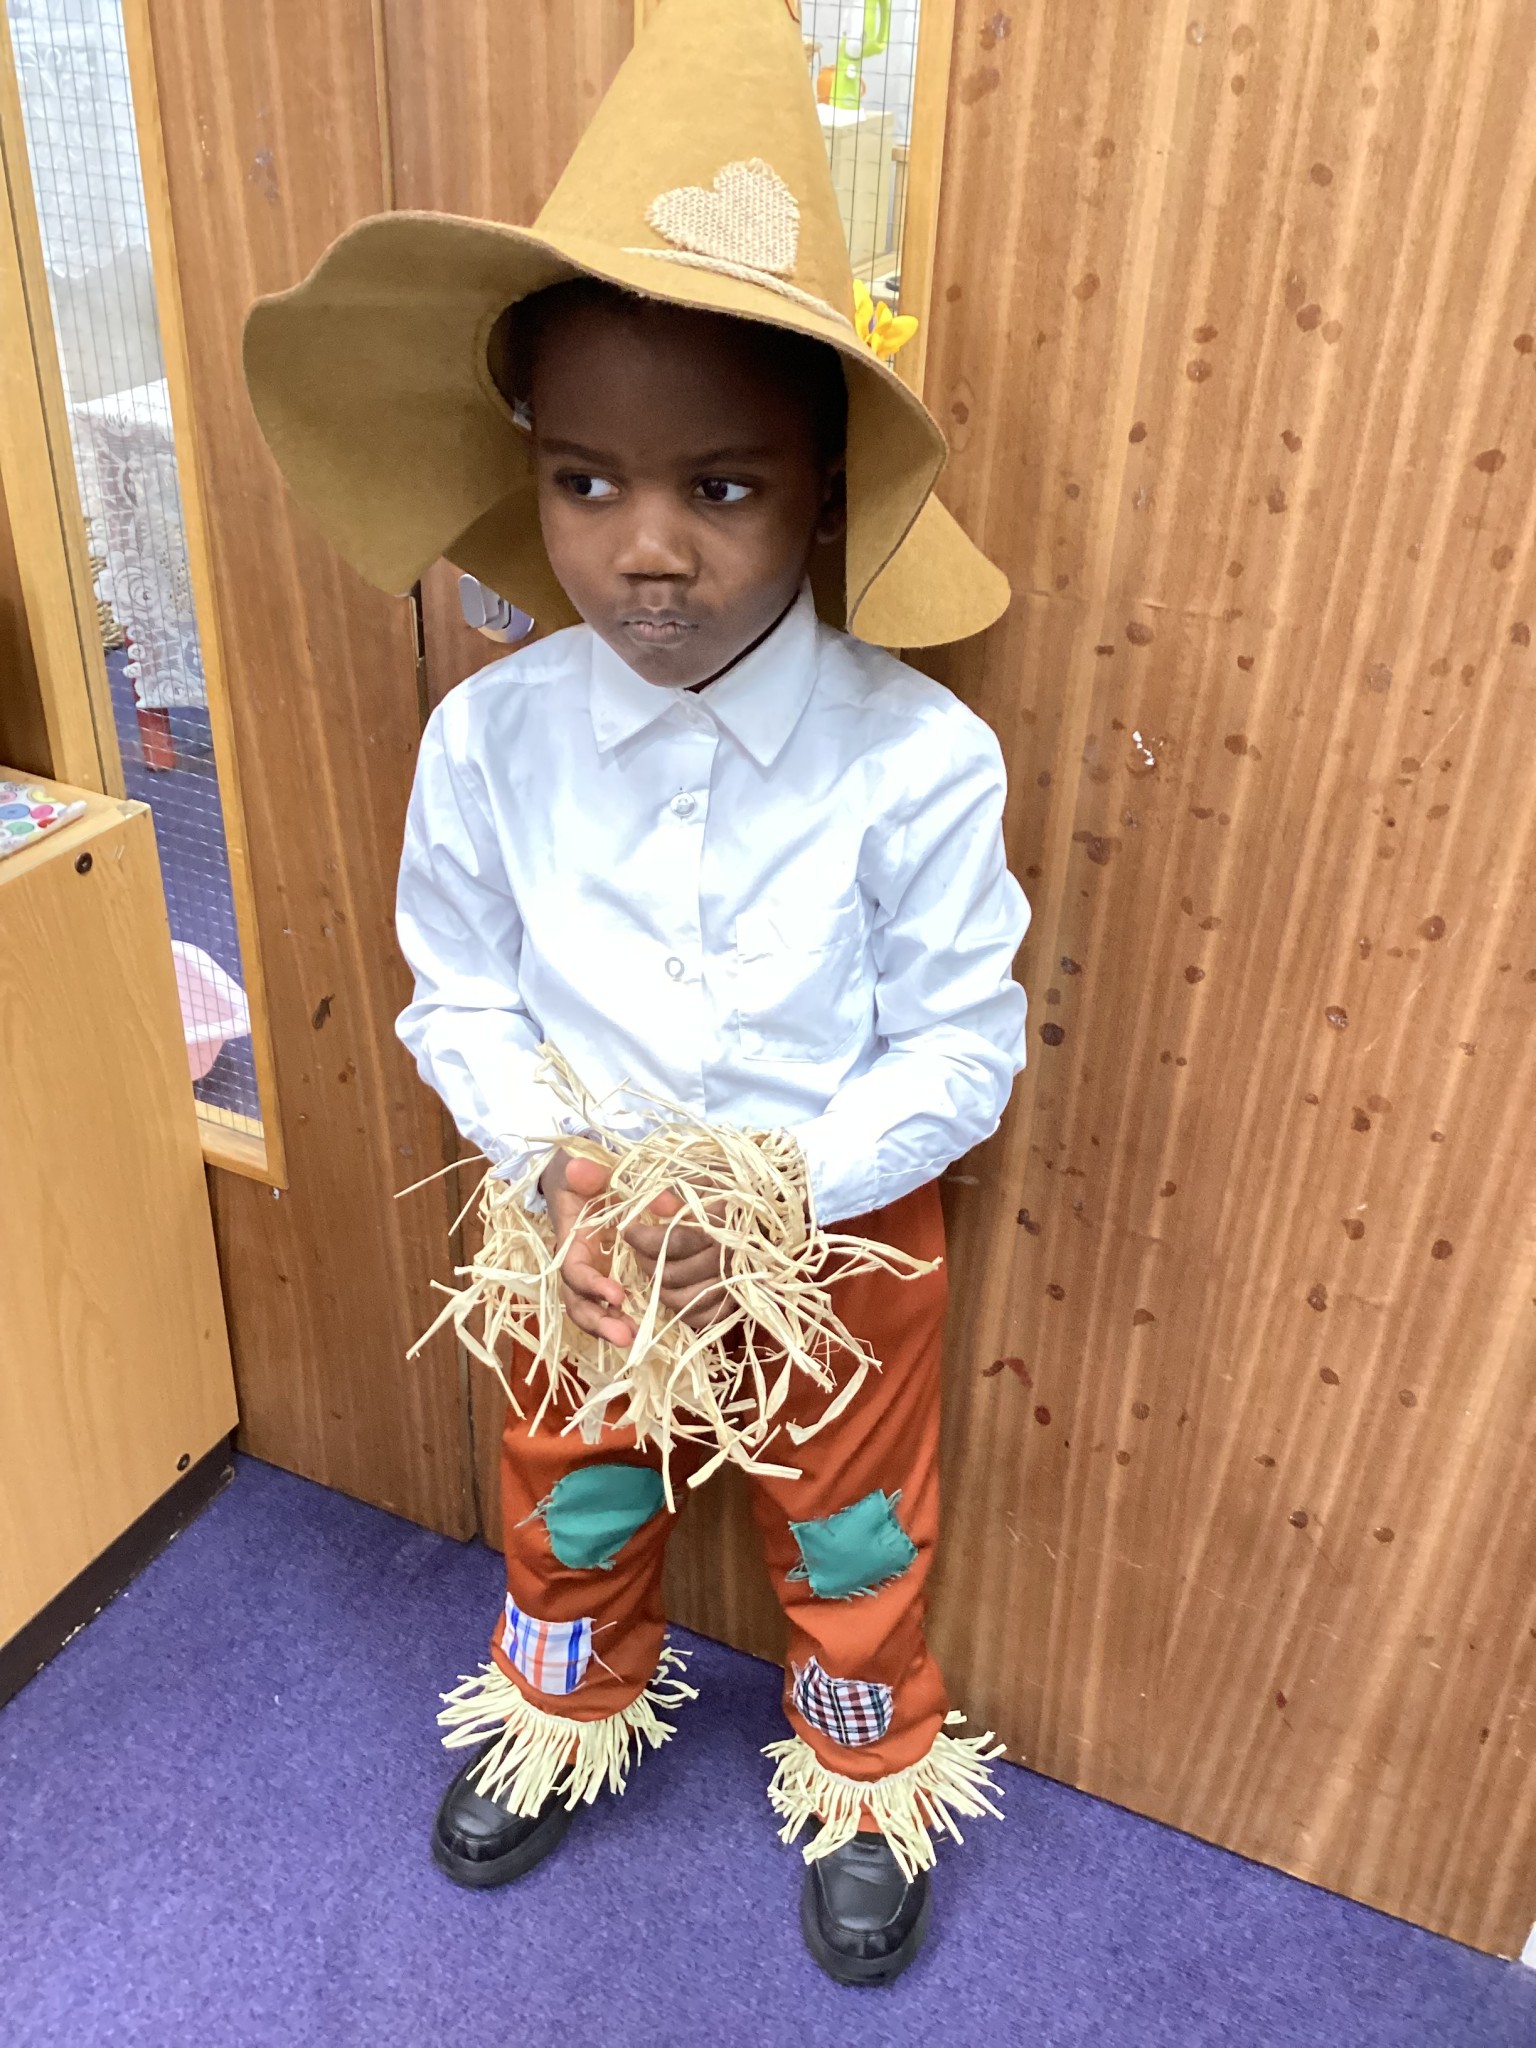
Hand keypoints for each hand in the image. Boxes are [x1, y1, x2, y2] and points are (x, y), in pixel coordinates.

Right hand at [540, 1149, 635, 1347]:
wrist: (579, 1176)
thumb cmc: (582, 1173)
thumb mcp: (584, 1167)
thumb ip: (589, 1170)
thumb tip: (585, 1170)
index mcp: (570, 1242)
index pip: (574, 1272)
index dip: (591, 1286)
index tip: (617, 1295)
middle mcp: (579, 1265)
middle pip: (578, 1304)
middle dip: (598, 1323)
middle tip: (625, 1336)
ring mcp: (594, 1274)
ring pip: (592, 1311)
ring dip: (610, 1328)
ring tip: (635, 1341)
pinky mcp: (611, 1276)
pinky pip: (613, 1306)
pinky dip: (626, 1318)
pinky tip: (648, 1330)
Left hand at [625, 1189, 729, 1331]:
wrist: (773, 1212)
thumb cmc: (737, 1191)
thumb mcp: (708, 1180)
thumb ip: (679, 1192)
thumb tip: (653, 1204)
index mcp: (724, 1227)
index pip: (674, 1241)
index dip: (643, 1238)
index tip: (629, 1229)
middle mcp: (730, 1260)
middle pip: (672, 1275)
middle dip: (646, 1262)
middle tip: (639, 1248)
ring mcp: (735, 1285)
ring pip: (683, 1301)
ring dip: (660, 1288)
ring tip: (655, 1267)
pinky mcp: (738, 1303)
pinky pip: (703, 1318)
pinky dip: (684, 1309)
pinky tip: (676, 1289)